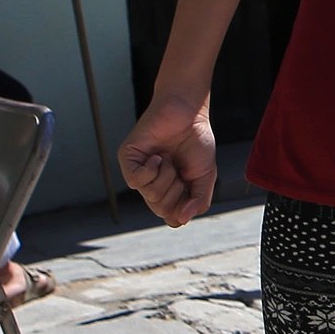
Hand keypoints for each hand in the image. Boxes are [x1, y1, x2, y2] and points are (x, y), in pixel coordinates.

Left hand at [118, 95, 215, 226]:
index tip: (190, 188)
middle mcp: (152, 185)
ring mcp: (139, 172)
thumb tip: (182, 220)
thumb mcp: (206, 176)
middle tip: (180, 170)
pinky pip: (135, 181)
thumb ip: (199, 200)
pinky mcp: (128, 159)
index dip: (182, 209)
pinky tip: (157, 156)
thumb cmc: (196, 141)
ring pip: (150, 195)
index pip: (171, 217)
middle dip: (176, 191)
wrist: (189, 113)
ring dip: (166, 177)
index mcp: (170, 191)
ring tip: (169, 158)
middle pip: (161, 210)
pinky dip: (151, 171)